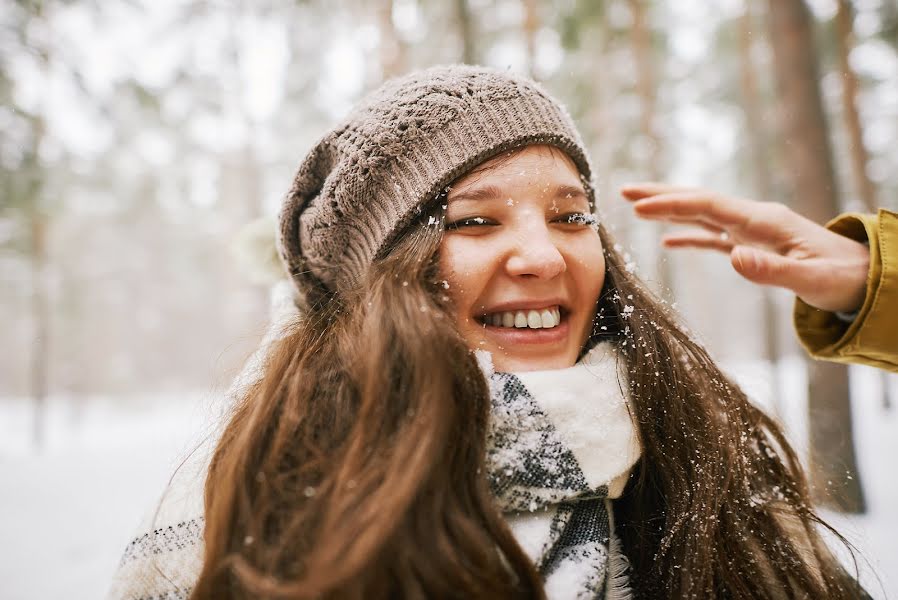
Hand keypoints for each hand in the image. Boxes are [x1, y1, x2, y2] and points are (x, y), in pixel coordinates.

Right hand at [620, 183, 870, 313]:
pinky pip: (712, 237)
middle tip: (624, 190)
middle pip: (699, 201)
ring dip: (669, 210)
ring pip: (701, 215)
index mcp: (763, 222)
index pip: (709, 207)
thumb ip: (772, 270)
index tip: (640, 206)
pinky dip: (688, 237)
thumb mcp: (811, 280)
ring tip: (635, 206)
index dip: (673, 205)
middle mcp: (753, 220)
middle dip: (661, 195)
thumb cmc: (842, 278)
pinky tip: (667, 241)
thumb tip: (733, 259)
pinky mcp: (752, 246)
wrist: (865, 277)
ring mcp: (751, 232)